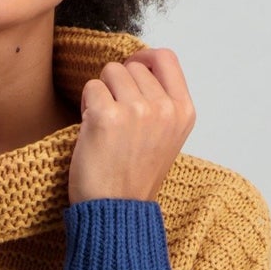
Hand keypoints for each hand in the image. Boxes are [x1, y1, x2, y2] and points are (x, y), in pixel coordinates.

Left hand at [66, 48, 196, 203]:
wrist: (116, 211)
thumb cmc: (135, 177)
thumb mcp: (166, 137)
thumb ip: (162, 102)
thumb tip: (141, 65)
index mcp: (183, 112)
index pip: (166, 58)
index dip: (144, 58)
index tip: (132, 70)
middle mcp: (164, 108)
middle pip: (132, 65)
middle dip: (118, 85)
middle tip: (115, 117)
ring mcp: (137, 111)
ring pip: (110, 72)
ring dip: (101, 93)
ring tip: (105, 125)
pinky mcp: (107, 116)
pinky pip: (91, 88)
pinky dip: (86, 105)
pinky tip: (92, 130)